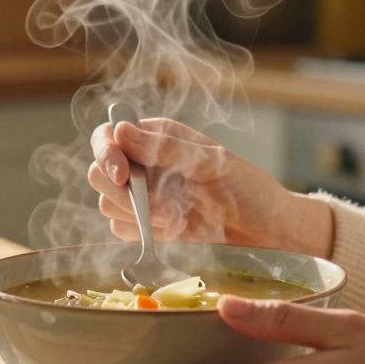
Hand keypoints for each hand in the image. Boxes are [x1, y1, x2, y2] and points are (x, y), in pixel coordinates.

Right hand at [88, 118, 332, 256]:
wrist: (265, 231)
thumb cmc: (246, 188)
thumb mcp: (211, 163)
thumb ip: (165, 148)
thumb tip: (121, 130)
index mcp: (156, 137)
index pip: (108, 135)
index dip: (105, 152)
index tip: (122, 174)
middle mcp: (143, 164)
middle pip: (98, 173)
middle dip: (121, 192)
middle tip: (157, 207)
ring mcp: (143, 197)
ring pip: (106, 203)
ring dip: (137, 215)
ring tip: (176, 217)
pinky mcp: (146, 226)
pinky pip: (120, 229)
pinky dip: (141, 232)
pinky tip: (175, 229)